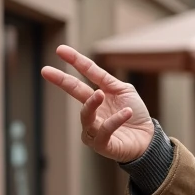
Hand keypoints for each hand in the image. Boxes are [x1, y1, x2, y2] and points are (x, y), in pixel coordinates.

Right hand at [41, 45, 154, 162]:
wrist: (148, 139)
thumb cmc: (135, 114)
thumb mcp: (123, 90)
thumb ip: (107, 80)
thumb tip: (89, 68)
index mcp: (97, 96)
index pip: (83, 76)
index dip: (74, 62)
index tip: (60, 50)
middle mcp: (92, 111)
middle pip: (75, 93)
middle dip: (62, 81)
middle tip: (46, 71)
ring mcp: (94, 129)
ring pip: (86, 115)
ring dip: (92, 104)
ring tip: (101, 94)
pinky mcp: (103, 144)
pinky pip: (104, 131)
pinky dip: (115, 121)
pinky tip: (126, 113)